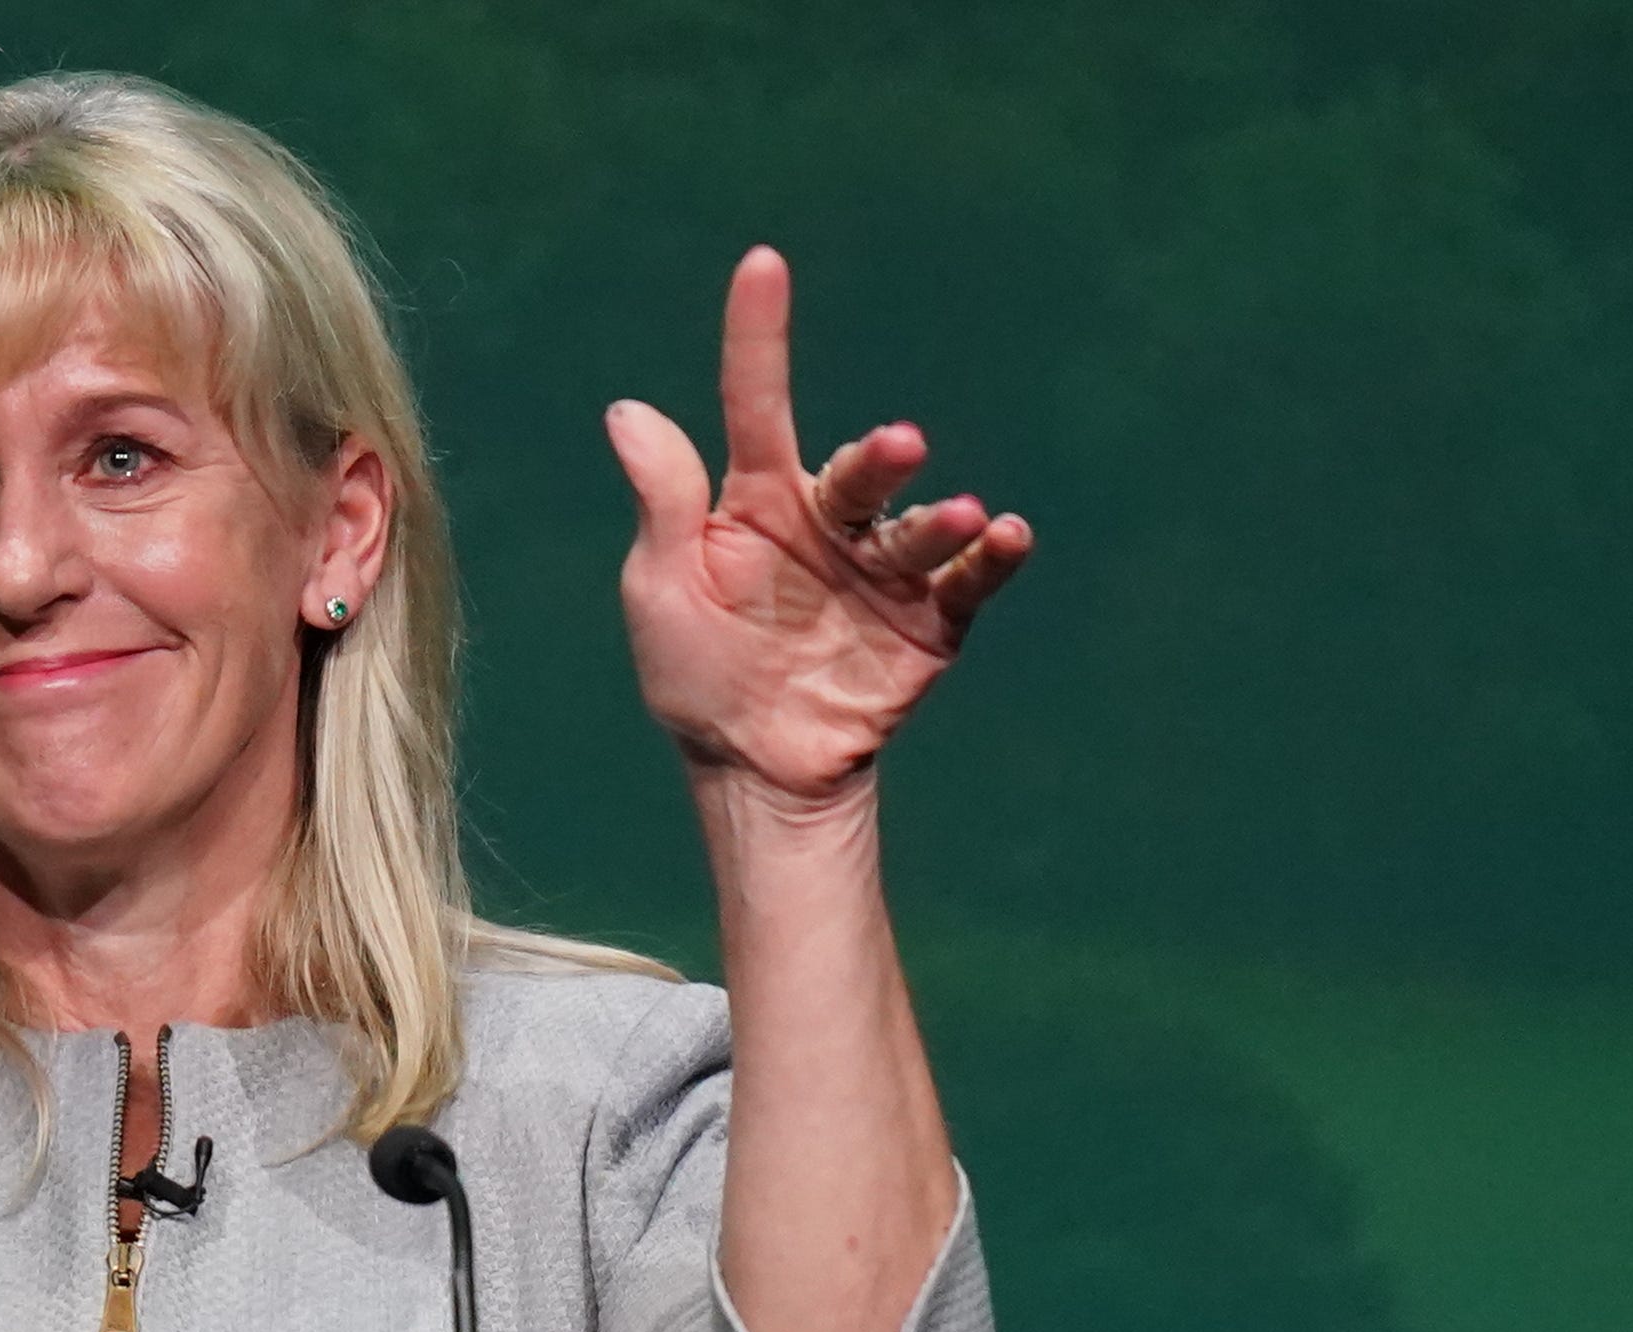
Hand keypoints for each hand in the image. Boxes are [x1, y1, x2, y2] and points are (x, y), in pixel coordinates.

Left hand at [605, 247, 1029, 807]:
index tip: (762, 263)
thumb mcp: (661, 587)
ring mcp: (882, 570)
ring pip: (919, 526)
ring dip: (940, 518)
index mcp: (756, 502)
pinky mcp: (929, 621)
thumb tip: (625, 410)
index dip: (758, 336)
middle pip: (857, 471)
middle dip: (880, 457)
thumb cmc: (695, 671)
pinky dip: (992, 557)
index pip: (758, 403)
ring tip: (965, 516)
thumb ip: (663, 503)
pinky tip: (1007, 535)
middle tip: (901, 445)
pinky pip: (968, 581)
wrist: (753, 766)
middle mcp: (827, 523)